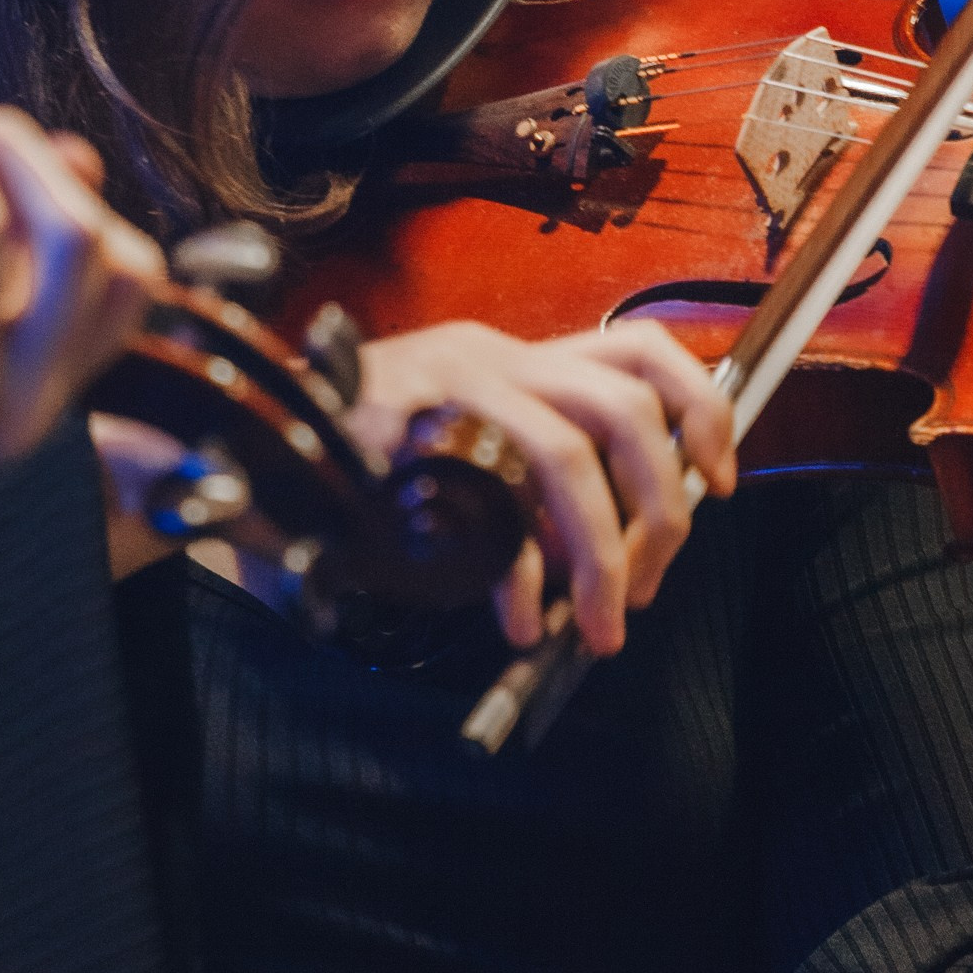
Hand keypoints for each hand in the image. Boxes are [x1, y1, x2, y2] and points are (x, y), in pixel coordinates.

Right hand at [344, 317, 736, 655]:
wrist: (250, 447)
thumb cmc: (368, 464)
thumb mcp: (469, 452)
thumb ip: (540, 484)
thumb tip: (624, 554)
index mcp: (514, 358)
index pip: (638, 351)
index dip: (701, 410)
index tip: (722, 481)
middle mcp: (488, 358)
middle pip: (622, 407)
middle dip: (659, 505)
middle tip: (646, 584)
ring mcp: (444, 389)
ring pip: (565, 454)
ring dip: (599, 549)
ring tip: (599, 621)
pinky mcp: (400, 437)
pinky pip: (488, 510)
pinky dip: (518, 576)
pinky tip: (522, 619)